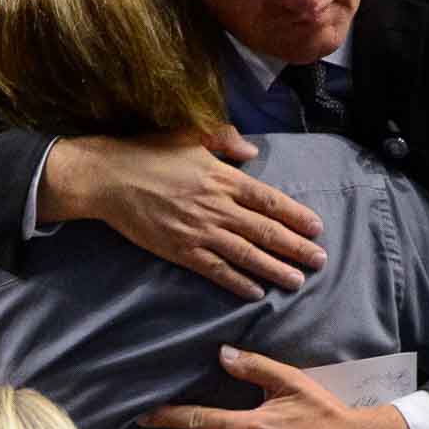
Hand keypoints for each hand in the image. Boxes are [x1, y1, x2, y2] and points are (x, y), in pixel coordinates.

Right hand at [40, 127, 326, 298]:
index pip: (268, 200)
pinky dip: (237, 282)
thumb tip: (252, 152)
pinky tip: (255, 293)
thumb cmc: (148, 152)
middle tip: (319, 261)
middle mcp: (216, 206)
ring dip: (274, 269)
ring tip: (297, 281)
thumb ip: (224, 140)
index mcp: (222, 177)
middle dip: (295, 248)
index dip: (295, 215)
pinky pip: (216, 270)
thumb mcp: (189, 135)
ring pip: (246, 254)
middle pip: (265, 231)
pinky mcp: (180, 250)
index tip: (316, 228)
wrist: (109, 178)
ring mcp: (199, 231)